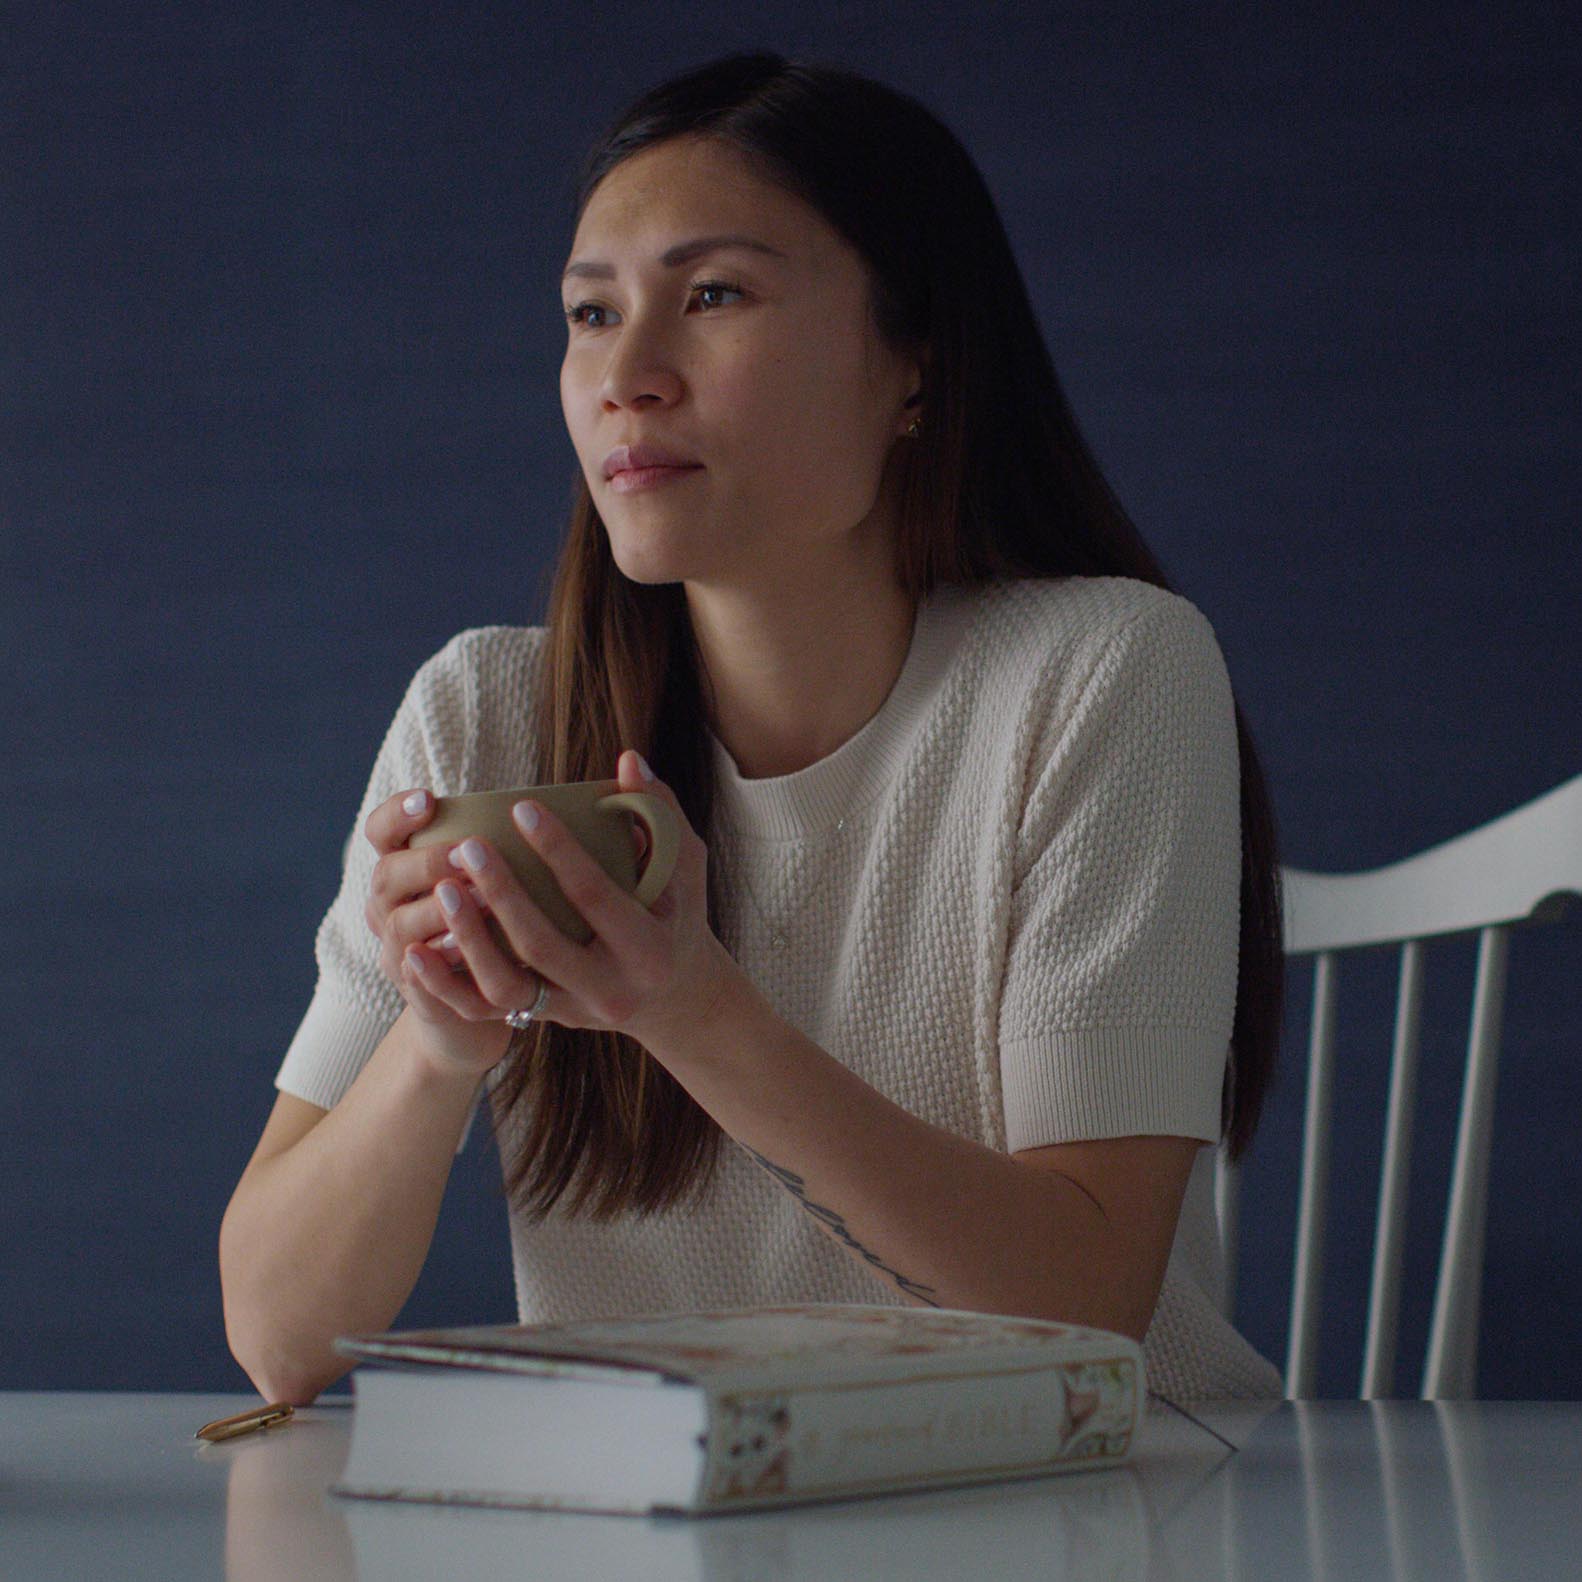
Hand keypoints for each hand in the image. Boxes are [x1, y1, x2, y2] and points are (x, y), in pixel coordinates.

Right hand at [362, 785, 512, 1076]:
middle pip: (387, 875)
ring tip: (478, 897)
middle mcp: (393, 904)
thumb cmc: (511, 912)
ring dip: (436, 912)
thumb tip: (627, 799)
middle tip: (469, 853)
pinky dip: (436, 969)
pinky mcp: (422, 994)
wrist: (487, 988)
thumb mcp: (511, 870)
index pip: (382, 829)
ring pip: (402, 929)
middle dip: (427, 862)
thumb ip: (541, 834)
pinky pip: (421, 982)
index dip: (397, 814)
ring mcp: (402, 949)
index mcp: (407, 863)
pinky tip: (463, 948)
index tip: (431, 798)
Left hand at [400, 750, 740, 1055]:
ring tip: (441, 891)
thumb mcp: (684, 869)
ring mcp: (573, 1011)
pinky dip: (447, 986)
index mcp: (648, 948)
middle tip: (468, 846)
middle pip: (542, 944)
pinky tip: (416, 953)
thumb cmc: (677, 917)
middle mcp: (610, 989)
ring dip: (470, 940)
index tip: (523, 809)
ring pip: (507, 987)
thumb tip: (629, 760)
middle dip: (502, 893)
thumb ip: (659, 815)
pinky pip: (486, 1012)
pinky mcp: (544, 1020)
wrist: (674, 999)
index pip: (596, 896)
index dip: (559, 852)